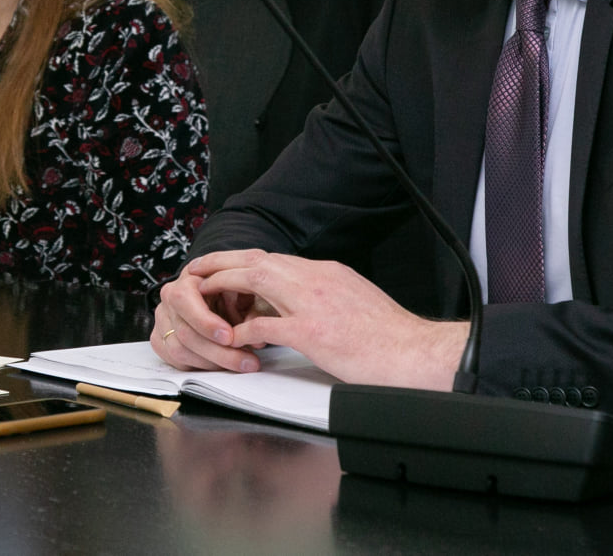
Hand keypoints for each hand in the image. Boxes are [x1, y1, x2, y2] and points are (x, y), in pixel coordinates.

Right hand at [152, 259, 265, 371]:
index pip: (184, 299)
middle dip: (217, 350)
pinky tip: (223, 364)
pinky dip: (202, 366)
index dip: (206, 322)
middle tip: (244, 359)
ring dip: (213, 362)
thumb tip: (256, 335)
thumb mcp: (245, 291)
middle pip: (184, 331)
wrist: (221, 296)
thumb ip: (249, 308)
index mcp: (189, 277)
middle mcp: (171, 297)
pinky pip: (177, 361)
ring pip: (180, 350)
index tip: (229, 337)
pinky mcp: (161, 339)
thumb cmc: (234, 292)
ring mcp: (164, 319)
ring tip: (240, 363)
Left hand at [188, 250, 464, 389]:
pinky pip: (264, 325)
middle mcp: (317, 278)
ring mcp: (313, 303)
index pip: (274, 259)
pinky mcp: (313, 332)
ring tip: (201, 299)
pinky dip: (242, 330)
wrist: (415, 353)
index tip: (224, 270)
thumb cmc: (389, 337)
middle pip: (257, 260)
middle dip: (222, 263)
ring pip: (255, 280)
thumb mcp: (353, 302)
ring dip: (224, 287)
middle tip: (197, 272)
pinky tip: (230, 340)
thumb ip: (325, 296)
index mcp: (327, 272)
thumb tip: (302, 304)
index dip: (243, 263)